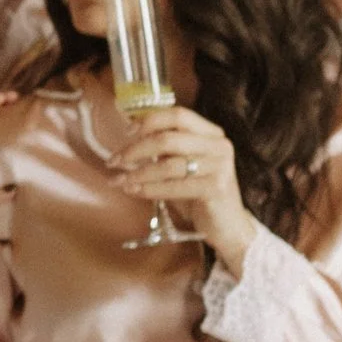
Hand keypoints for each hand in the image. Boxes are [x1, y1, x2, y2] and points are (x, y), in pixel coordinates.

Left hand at [112, 99, 252, 267]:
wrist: (227, 226)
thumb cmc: (199, 194)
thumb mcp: (183, 165)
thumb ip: (165, 150)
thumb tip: (130, 137)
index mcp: (211, 133)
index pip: (178, 115)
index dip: (149, 121)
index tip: (126, 132)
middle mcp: (219, 145)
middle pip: (168, 139)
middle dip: (135, 150)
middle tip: (114, 162)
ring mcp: (220, 166)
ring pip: (168, 165)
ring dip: (137, 173)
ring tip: (119, 181)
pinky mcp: (216, 188)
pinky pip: (174, 186)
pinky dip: (149, 189)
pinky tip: (134, 191)